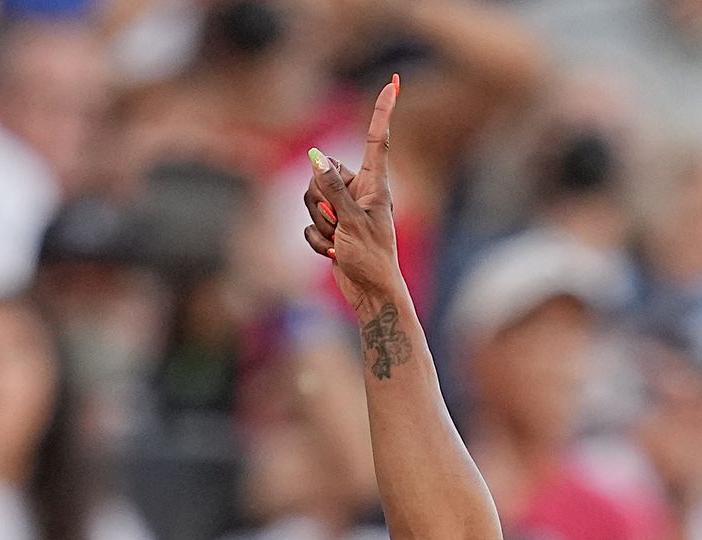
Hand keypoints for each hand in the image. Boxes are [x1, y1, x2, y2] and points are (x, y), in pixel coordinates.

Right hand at [303, 76, 402, 314]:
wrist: (371, 293)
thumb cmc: (372, 258)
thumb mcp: (352, 219)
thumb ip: (332, 187)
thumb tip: (316, 157)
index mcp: (374, 185)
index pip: (376, 140)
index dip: (382, 112)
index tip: (392, 84)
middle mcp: (359, 192)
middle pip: (323, 173)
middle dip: (320, 198)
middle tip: (337, 221)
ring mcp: (344, 210)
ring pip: (310, 199)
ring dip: (318, 223)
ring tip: (338, 240)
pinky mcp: (332, 228)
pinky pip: (309, 225)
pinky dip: (317, 241)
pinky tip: (333, 254)